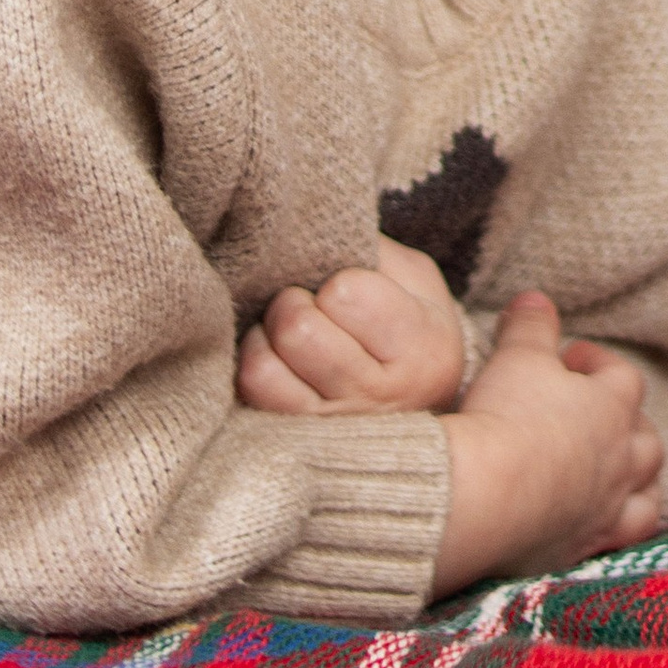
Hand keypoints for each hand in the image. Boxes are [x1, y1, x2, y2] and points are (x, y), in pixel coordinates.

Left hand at [237, 233, 467, 415]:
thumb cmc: (412, 329)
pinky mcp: (294, 443)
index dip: (336, 281)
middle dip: (292, 303)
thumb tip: (316, 225)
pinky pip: (249, 397)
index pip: (345, 294)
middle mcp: (376, 395)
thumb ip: (378, 252)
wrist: (418, 407)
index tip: (346, 289)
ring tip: (285, 331)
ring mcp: (331, 426)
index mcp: (418, 348)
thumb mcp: (417, 282)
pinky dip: (251, 364)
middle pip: (297, 330)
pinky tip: (273, 357)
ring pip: (263, 369)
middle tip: (304, 303)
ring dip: (265, 337)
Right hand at [431, 292, 665, 593]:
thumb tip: (535, 300)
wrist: (482, 500)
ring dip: (638, 479)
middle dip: (626, 424)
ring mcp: (610, 506)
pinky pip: (626, 538)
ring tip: (613, 473)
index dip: (595, 364)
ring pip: (649, 490)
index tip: (566, 362)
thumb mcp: (515, 357)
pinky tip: (603, 526)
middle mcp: (624, 456)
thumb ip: (530, 326)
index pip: (621, 375)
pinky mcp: (587, 547)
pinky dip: (621, 529)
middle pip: (646, 436)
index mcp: (614, 403)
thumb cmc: (504, 419)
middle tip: (590, 418)